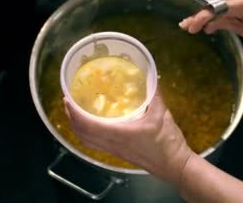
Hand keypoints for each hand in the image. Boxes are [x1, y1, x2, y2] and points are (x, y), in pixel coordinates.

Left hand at [64, 91, 192, 184]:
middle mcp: (113, 144)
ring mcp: (115, 151)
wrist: (175, 166)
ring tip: (74, 113)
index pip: (88, 125)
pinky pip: (96, 145)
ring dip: (77, 127)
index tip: (68, 99)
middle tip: (68, 101)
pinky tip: (90, 126)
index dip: (75, 113)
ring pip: (87, 141)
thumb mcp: (161, 114)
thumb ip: (155, 94)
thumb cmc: (167, 142)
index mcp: (119, 133)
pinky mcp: (119, 154)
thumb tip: (151, 75)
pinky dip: (87, 135)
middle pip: (83, 134)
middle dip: (71, 118)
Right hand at [179, 0, 242, 40]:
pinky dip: (217, 8)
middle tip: (185, 25)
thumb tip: (207, 26)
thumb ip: (225, 24)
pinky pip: (225, 0)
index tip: (190, 28)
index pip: (215, 9)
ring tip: (193, 24)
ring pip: (218, 1)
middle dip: (200, 15)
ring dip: (208, 12)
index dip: (201, 18)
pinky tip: (208, 17)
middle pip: (214, 4)